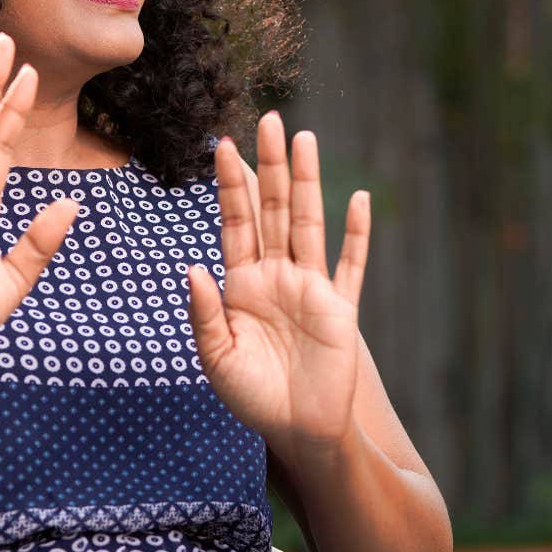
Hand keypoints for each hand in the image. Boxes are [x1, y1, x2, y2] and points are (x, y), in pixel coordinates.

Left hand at [186, 110, 371, 453]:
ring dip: (307, 181)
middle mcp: (277, 276)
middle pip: (273, 208)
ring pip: (308, 223)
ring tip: (304, 139)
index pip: (235, 222)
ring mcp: (311, 288)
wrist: (299, 432)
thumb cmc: (254, 398)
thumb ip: (205, 313)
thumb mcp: (217, 358)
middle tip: (268, 119)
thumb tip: (193, 267)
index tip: (222, 145)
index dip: (229, 185)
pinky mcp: (341, 309)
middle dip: (270, 165)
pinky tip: (358, 200)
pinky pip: (350, 266)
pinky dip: (355, 234)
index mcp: (242, 284)